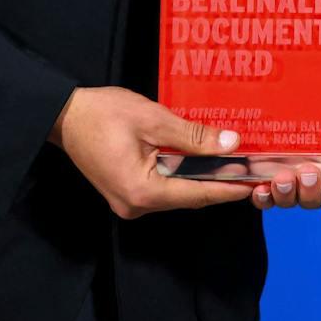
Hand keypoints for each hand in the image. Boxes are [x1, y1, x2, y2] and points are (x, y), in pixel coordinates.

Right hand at [50, 86, 252, 218]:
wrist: (63, 116)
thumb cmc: (103, 114)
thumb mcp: (153, 119)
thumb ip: (193, 136)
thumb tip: (231, 144)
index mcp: (143, 192)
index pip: (197, 194)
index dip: (229, 188)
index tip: (256, 182)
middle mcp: (136, 206)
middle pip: (189, 196)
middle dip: (219, 182)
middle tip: (251, 169)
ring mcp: (130, 203)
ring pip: (177, 192)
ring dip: (202, 177)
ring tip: (232, 162)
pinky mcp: (126, 193)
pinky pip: (163, 187)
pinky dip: (183, 175)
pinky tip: (201, 160)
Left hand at [250, 157, 320, 217]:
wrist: (290, 100)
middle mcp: (314, 182)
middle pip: (314, 201)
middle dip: (309, 191)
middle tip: (306, 171)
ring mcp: (290, 182)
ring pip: (289, 201)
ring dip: (286, 194)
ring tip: (281, 177)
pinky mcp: (266, 178)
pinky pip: (265, 198)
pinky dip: (263, 197)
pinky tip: (260, 188)